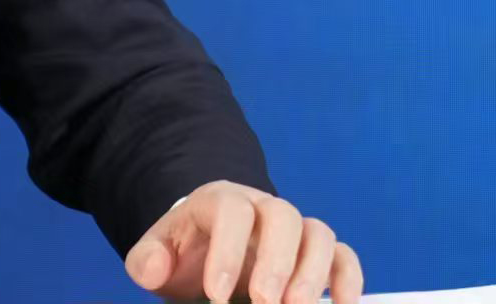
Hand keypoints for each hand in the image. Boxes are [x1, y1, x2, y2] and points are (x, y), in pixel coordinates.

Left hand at [123, 180, 361, 303]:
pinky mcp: (317, 254)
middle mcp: (261, 208)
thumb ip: (147, 260)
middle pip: (282, 215)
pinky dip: (348, 279)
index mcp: (218, 202)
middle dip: (277, 262)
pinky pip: (343, 255)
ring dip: (313, 274)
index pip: (230, 211)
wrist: (206, 254)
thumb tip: (154, 268)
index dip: (227, 252)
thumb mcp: (156, 256)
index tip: (216, 297)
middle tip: (264, 303)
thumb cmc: (184, 256)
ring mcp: (293, 230)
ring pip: (317, 233)